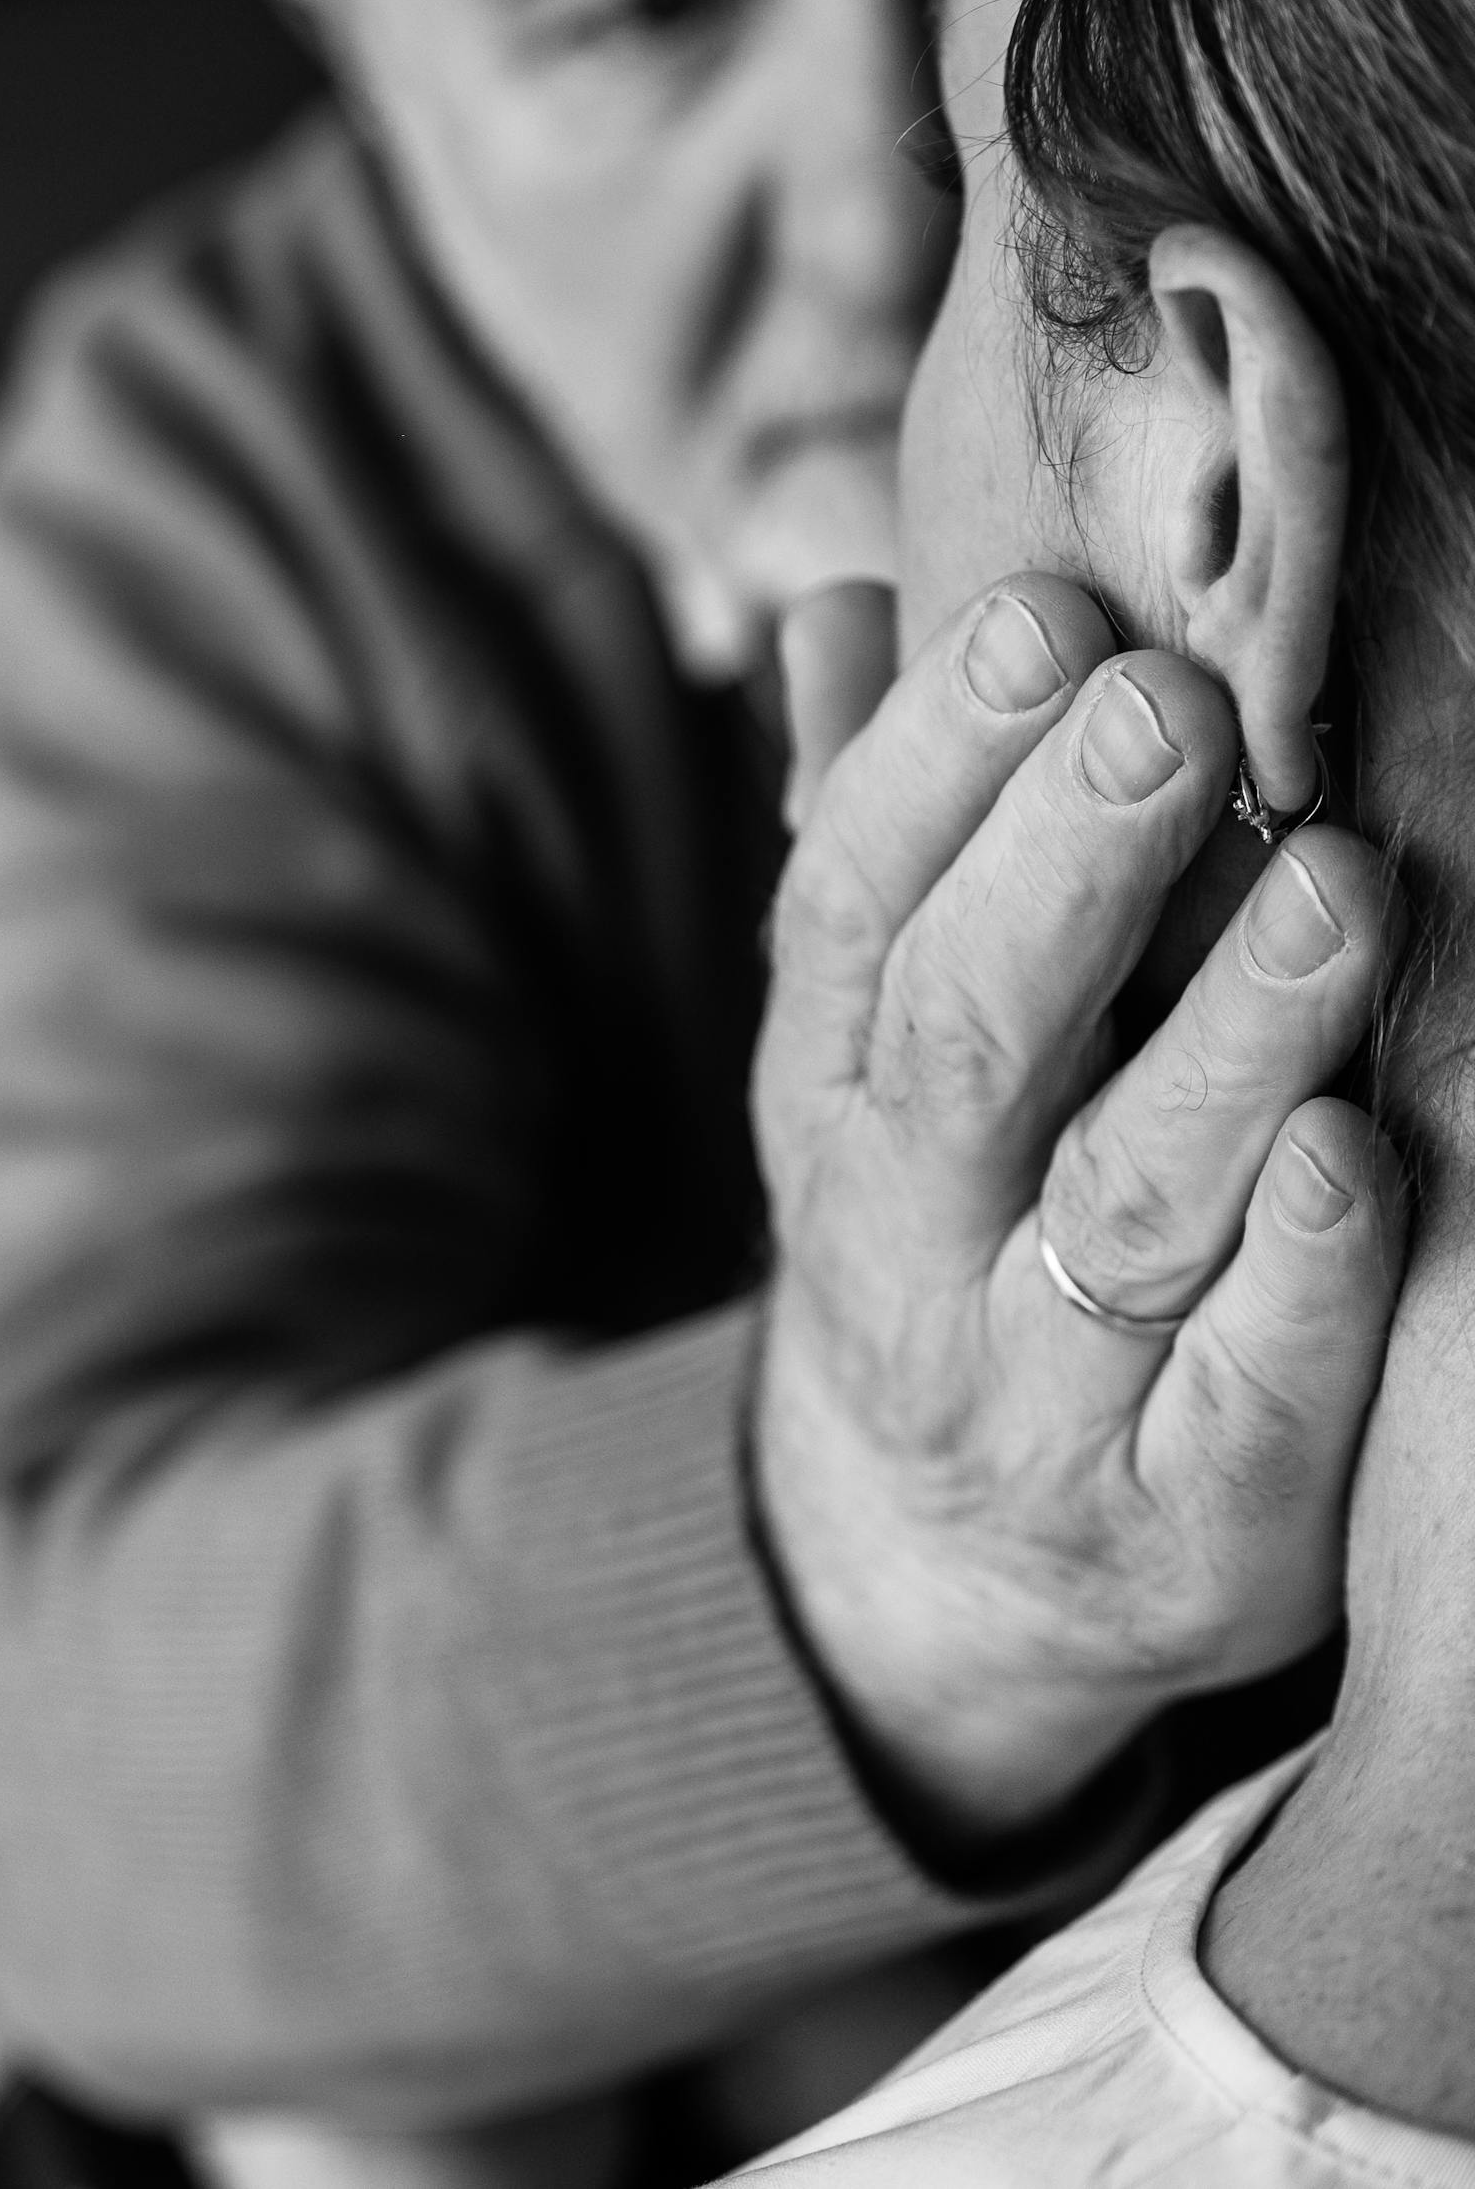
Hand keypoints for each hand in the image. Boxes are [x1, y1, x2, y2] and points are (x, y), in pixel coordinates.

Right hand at [754, 573, 1405, 1837]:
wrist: (932, 1581)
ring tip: (1338, 882)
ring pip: (1125, 1207)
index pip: (850, 909)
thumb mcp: (860, 1054)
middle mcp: (910, 1241)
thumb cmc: (931, 1232)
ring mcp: (1040, 1395)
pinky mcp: (1182, 1525)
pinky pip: (1245, 1402)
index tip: (1041, 617)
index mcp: (834, 1097)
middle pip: (971, 1039)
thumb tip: (833, 608)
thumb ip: (860, 837)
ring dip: (1226, 1041)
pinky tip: (1354, 1153)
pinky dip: (1301, 1281)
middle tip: (1172, 703)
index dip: (931, 763)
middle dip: (1065, 863)